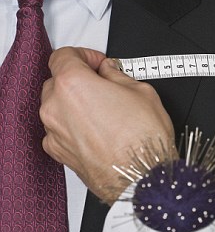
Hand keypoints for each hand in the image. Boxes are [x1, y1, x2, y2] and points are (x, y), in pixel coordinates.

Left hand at [40, 47, 174, 204]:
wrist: (142, 176)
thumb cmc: (144, 138)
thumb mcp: (141, 90)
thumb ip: (118, 75)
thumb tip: (110, 72)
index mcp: (73, 84)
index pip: (64, 56)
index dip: (84, 55)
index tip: (98, 63)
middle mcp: (56, 107)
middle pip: (58, 80)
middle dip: (80, 79)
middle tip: (105, 84)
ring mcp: (55, 132)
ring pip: (57, 106)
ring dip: (76, 103)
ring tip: (104, 110)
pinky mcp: (59, 152)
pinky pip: (59, 129)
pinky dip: (73, 125)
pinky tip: (98, 129)